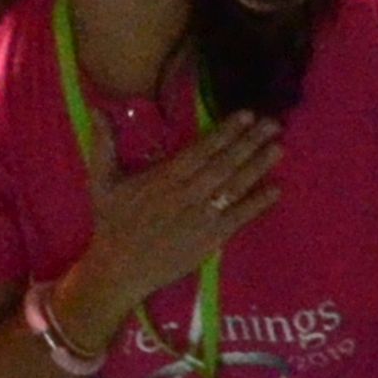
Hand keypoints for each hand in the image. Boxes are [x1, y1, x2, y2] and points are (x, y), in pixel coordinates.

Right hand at [61, 115, 287, 342]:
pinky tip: (276, 189)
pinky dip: (257, 205)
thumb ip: (104, 144)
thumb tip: (98, 108)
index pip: (200, 150)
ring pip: (232, 189)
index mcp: (162, 178)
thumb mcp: (101, 181)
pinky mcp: (209, 241)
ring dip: (257, 168)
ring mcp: (199, 219)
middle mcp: (185, 195)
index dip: (224, 133)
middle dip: (249, 143)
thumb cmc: (112, 222)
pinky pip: (237, 219)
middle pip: (222, 165)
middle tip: (273, 124)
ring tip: (278, 148)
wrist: (118, 270)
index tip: (246, 115)